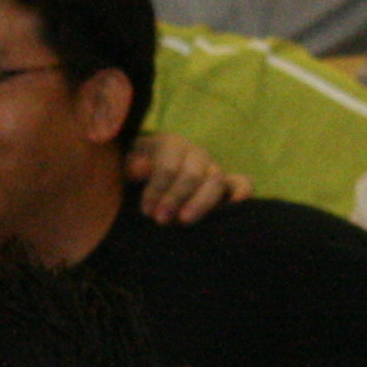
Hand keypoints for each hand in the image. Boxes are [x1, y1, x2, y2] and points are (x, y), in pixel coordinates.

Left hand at [128, 132, 249, 224]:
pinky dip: (241, 193)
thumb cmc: (133, 176)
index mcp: (169, 145)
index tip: (147, 211)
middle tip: (161, 220)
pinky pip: (241, 184)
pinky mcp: (226, 185)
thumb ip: (131, 167)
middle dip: (176, 197)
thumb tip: (139, 168)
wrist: (144, 181)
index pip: (168, 165)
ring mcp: (212, 168)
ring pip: (216, 179)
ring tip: (185, 221)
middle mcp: (194, 154)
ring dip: (201, 202)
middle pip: (193, 173)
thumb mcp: (125, 168)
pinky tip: (235, 206)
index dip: (158, 187)